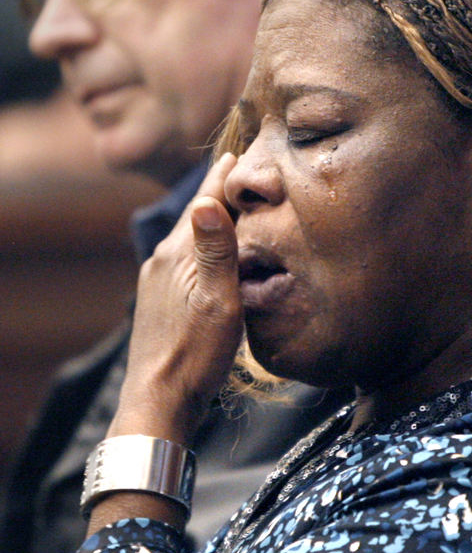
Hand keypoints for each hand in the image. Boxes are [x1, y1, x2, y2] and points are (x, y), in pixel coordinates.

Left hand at [110, 153, 242, 445]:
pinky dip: (198, 246)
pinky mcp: (158, 299)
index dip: (221, 179)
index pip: (205, 205)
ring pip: (187, 239)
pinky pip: (182, 259)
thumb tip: (206, 199)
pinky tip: (205, 254)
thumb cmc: (195, 355)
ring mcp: (156, 280)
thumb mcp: (217, 303)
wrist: (159, 399)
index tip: (234, 153)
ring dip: (206, 220)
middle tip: (233, 170)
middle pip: (193, 217)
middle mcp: (162, 260)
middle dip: (214, 194)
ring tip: (223, 207)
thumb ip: (215, 251)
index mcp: (178, 255)